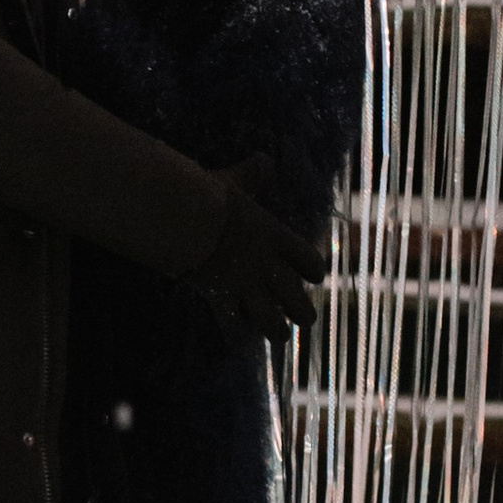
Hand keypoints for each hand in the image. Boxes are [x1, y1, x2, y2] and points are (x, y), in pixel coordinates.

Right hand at [199, 153, 327, 336]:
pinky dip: (237, 338)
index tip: (312, 276)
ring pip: (274, 323)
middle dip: (302, 312)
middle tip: (302, 317)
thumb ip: (252, 175)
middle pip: (298, 301)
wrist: (189, 218)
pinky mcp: (222, 299)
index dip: (313, 270)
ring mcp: (245, 286)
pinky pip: (234, 329)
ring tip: (277, 334)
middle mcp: (266, 267)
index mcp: (274, 238)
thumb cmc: (211, 197)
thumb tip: (263, 159)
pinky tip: (239, 342)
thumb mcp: (235, 183)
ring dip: (276, 331)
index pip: (308, 261)